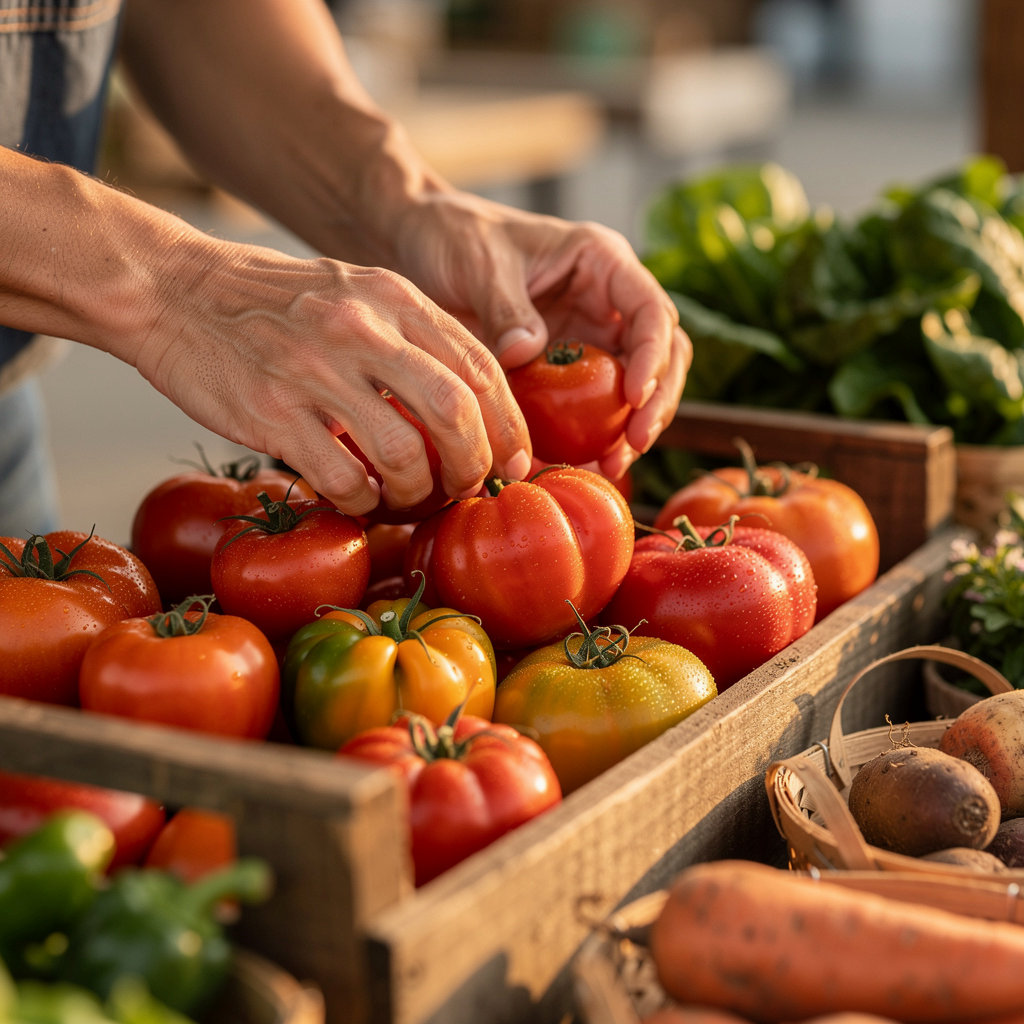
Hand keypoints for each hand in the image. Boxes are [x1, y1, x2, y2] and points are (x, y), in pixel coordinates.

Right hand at [132, 235, 532, 515]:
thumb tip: (472, 406)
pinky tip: (357, 498)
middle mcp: (362, 329)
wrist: (173, 290)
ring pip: (403, 455)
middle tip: (466, 487)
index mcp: (393, 297)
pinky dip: (361, 502)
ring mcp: (315, 371)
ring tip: (404, 498)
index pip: (482, 367)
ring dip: (415, 492)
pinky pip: (342, 479)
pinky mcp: (272, 414)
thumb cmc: (275, 302)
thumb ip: (413, 337)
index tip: (512, 461)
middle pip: (455, 414)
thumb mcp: (356, 293)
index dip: (508, 425)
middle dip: (473, 465)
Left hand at [391, 191, 690, 479]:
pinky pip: (589, 408)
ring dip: (630, 427)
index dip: (654, 355)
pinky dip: (591, 437)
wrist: (419, 246)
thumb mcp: (479, 266)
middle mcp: (605, 302)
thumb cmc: (454, 237)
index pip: (651, 310)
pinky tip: (580, 466)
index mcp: (600, 263)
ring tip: (611, 467)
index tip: (634, 396)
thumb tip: (528, 354)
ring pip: (633, 387)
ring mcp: (588, 338)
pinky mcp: (564, 371)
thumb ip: (506, 309)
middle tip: (634, 444)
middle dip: (656, 402)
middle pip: (661, 355)